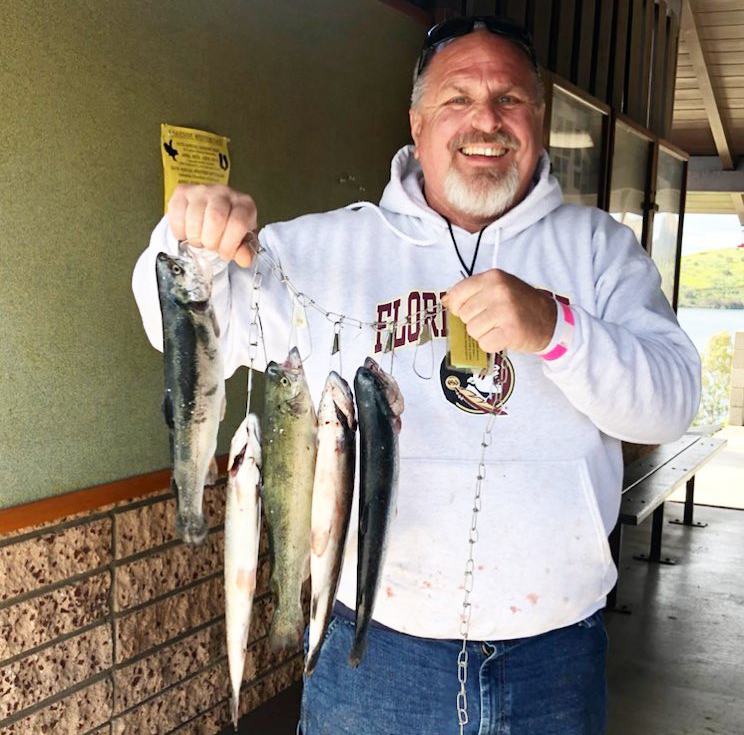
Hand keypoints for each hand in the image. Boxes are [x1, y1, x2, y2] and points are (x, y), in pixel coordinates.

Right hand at [167, 184, 256, 266]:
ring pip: (195, 220)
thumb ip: (245, 251)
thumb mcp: (242, 240)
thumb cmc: (229, 226)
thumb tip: (244, 259)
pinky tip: (187, 233)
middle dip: (211, 242)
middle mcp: (224, 192)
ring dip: (195, 238)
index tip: (224, 253)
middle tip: (210, 246)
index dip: (229, 245)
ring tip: (200, 239)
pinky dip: (180, 232)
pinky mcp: (182, 191)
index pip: (238, 223)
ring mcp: (202, 190)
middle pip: (215, 219)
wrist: (212, 210)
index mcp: (244, 204)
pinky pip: (177, 216)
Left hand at [442, 269, 556, 352]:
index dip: (458, 307)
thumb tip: (445, 300)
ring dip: (484, 334)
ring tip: (499, 327)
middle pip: (463, 315)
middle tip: (494, 320)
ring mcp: (505, 310)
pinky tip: (504, 337)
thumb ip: (471, 292)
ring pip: (472, 331)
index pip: (456, 294)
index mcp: (492, 277)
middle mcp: (498, 291)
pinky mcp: (510, 330)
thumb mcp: (498, 288)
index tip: (470, 311)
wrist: (550, 320)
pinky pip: (484, 343)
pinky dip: (492, 345)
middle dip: (475, 322)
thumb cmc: (521, 305)